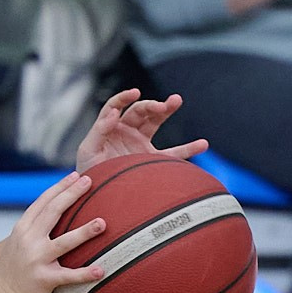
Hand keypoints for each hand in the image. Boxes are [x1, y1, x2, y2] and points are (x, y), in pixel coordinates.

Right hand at [0, 172, 105, 292]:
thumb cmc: (15, 268)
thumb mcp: (18, 241)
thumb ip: (35, 226)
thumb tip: (56, 209)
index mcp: (23, 229)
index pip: (43, 202)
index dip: (60, 187)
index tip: (76, 175)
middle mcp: (28, 240)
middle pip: (53, 212)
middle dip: (72, 194)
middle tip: (89, 181)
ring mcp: (36, 259)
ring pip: (64, 242)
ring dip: (84, 232)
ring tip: (102, 223)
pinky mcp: (44, 279)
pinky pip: (68, 276)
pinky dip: (85, 274)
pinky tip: (101, 271)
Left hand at [71, 87, 207, 170]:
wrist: (99, 198)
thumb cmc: (89, 174)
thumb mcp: (88, 151)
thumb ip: (99, 130)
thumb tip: (114, 112)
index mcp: (109, 127)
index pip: (116, 105)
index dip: (124, 97)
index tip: (134, 93)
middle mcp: (126, 132)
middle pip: (140, 111)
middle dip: (152, 105)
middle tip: (164, 105)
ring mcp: (141, 145)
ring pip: (156, 122)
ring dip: (167, 110)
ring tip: (176, 100)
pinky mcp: (152, 160)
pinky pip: (173, 154)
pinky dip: (188, 149)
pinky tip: (203, 144)